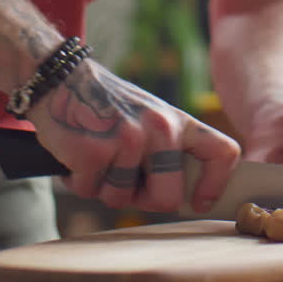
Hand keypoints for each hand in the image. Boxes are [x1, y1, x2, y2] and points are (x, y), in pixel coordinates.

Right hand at [25, 60, 240, 212]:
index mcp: (177, 121)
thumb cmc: (106, 107)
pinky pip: (89, 191)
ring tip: (96, 157)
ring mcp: (127, 140)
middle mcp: (159, 128)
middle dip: (143, 201)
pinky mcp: (93, 151)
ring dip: (103, 188)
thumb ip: (168, 151)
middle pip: (168, 198)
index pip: (223, 153)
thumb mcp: (149, 117)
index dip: (215, 186)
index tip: (198, 203)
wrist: (60, 78)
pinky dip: (78, 181)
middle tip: (124, 181)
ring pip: (121, 200)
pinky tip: (76, 155)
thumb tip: (182, 200)